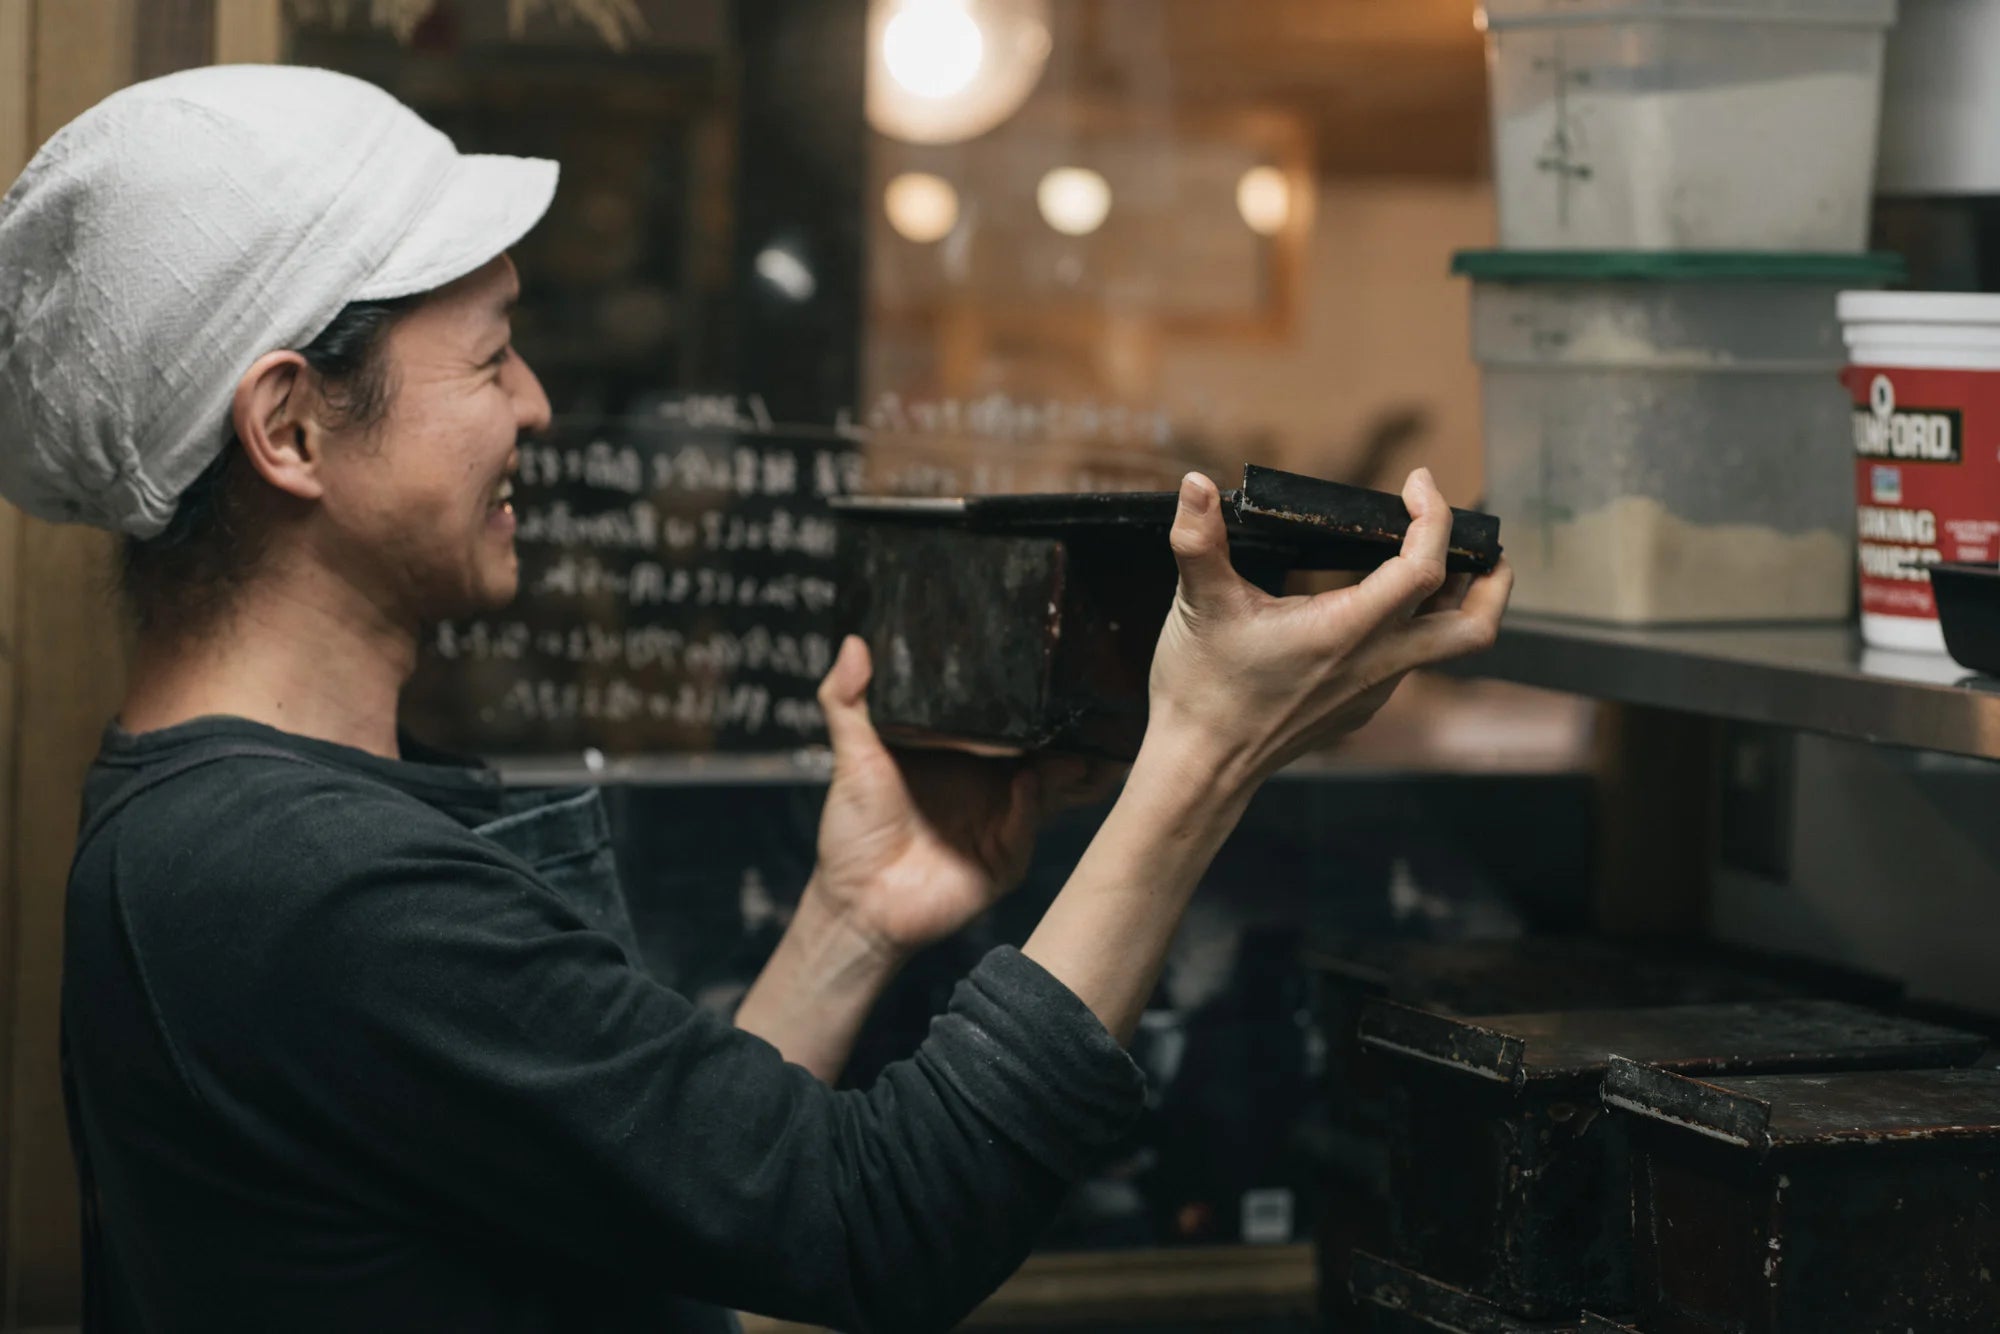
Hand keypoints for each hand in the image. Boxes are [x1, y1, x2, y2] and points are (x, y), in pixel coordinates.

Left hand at [809, 637, 1122, 959]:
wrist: (858, 904)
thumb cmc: (853, 832)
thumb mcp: (851, 757)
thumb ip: (847, 701)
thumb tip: (851, 641)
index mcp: (958, 755)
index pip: (1001, 717)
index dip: (1023, 695)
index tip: (1043, 661)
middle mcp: (987, 782)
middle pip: (1039, 748)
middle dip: (1065, 728)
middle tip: (1082, 697)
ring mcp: (1002, 817)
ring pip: (1050, 784)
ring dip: (1066, 764)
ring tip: (1076, 742)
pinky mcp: (1007, 855)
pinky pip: (1030, 823)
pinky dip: (1034, 801)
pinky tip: (1029, 782)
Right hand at [1145, 467, 1511, 795]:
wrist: (1201, 765)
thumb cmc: (1203, 687)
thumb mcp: (1198, 604)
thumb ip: (1197, 538)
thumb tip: (1192, 483)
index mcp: (1345, 630)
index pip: (1424, 568)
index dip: (1434, 517)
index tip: (1416, 484)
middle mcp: (1374, 664)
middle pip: (1473, 628)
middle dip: (1494, 581)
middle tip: (1485, 544)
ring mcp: (1371, 691)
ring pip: (1443, 647)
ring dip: (1455, 603)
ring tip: (1440, 564)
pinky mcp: (1357, 708)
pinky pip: (1404, 664)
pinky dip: (1411, 628)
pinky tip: (1374, 609)